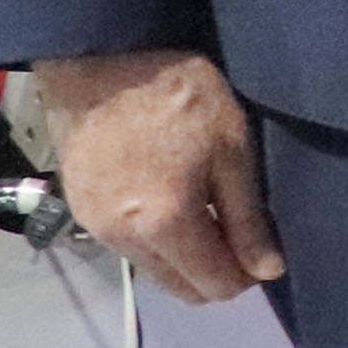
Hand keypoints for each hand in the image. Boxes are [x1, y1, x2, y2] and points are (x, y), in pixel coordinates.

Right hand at [35, 49, 279, 300]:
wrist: (101, 60)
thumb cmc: (177, 95)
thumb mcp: (232, 148)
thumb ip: (247, 217)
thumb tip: (268, 270)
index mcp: (165, 223)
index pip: (214, 285)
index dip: (246, 276)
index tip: (263, 251)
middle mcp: (123, 238)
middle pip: (180, 287)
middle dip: (215, 273)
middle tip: (238, 233)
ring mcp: (94, 226)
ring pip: (153, 269)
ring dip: (183, 257)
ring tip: (206, 211)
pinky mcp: (79, 209)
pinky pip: (127, 247)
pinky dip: (154, 239)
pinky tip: (170, 200)